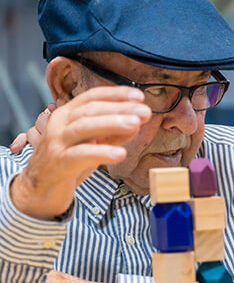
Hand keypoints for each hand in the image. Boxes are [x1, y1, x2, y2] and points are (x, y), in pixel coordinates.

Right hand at [9, 87, 150, 219]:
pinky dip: (102, 152)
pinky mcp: (59, 163)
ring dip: (112, 123)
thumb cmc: (68, 161)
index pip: (92, 97)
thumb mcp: (93, 143)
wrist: (40, 188)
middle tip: (144, 111)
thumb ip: (113, 133)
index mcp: (68, 114)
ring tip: (135, 123)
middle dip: (120, 108)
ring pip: (84, 127)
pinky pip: (81, 154)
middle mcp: (60, 124)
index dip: (116, 94)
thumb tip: (136, 122)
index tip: (139, 96)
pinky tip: (120, 154)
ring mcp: (58, 143)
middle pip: (91, 110)